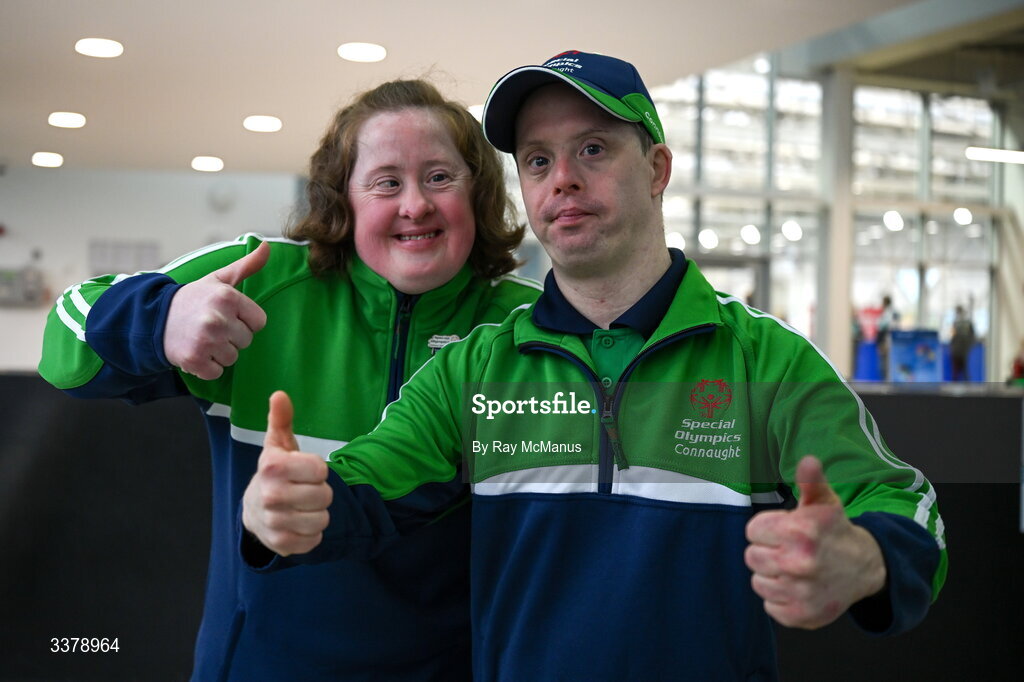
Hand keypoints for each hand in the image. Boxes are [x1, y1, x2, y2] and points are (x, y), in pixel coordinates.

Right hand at [164, 242, 269, 379]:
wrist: (153, 319)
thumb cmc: (193, 300)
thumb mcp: (218, 280)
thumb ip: (246, 266)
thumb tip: (268, 246)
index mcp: (227, 297)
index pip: (259, 322)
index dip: (245, 321)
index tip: (228, 315)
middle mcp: (218, 318)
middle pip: (246, 341)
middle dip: (232, 336)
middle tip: (211, 327)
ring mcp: (206, 341)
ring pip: (233, 358)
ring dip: (220, 353)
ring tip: (203, 338)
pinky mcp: (194, 360)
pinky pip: (217, 372)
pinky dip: (207, 367)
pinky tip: (196, 351)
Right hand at [242, 391, 332, 555]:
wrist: (253, 510)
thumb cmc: (275, 472)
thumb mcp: (278, 444)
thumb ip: (281, 419)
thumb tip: (280, 394)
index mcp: (273, 467)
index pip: (321, 470)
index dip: (317, 470)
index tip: (305, 470)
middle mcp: (270, 495)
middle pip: (325, 496)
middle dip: (320, 493)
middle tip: (304, 490)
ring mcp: (274, 522)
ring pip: (323, 520)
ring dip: (317, 514)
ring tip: (302, 507)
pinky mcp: (281, 544)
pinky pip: (315, 540)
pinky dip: (312, 534)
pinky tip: (298, 523)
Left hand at [744, 455, 885, 628]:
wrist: (864, 567)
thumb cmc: (834, 530)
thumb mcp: (824, 501)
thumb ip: (810, 480)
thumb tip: (807, 460)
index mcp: (800, 532)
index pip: (752, 531)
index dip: (766, 529)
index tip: (785, 530)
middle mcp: (800, 564)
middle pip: (751, 557)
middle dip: (767, 551)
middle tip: (790, 550)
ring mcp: (801, 592)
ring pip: (758, 582)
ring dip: (773, 576)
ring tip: (795, 569)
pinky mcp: (801, 615)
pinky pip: (770, 606)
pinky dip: (780, 599)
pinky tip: (799, 587)